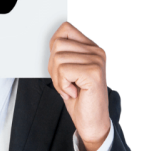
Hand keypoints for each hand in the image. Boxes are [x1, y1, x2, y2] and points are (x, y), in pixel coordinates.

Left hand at [48, 22, 109, 150]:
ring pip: (58, 58)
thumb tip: (53, 42)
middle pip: (57, 45)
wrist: (92, 122)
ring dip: (58, 78)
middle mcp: (96, 52)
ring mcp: (96, 61)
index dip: (55, 46)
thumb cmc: (79, 98)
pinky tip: (74, 92)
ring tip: (70, 88)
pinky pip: (63, 71)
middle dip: (54, 67)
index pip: (65, 29)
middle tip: (66, 82)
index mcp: (91, 48)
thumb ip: (63, 53)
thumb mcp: (68, 70)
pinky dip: (62, 85)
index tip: (61, 66)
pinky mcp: (93, 72)